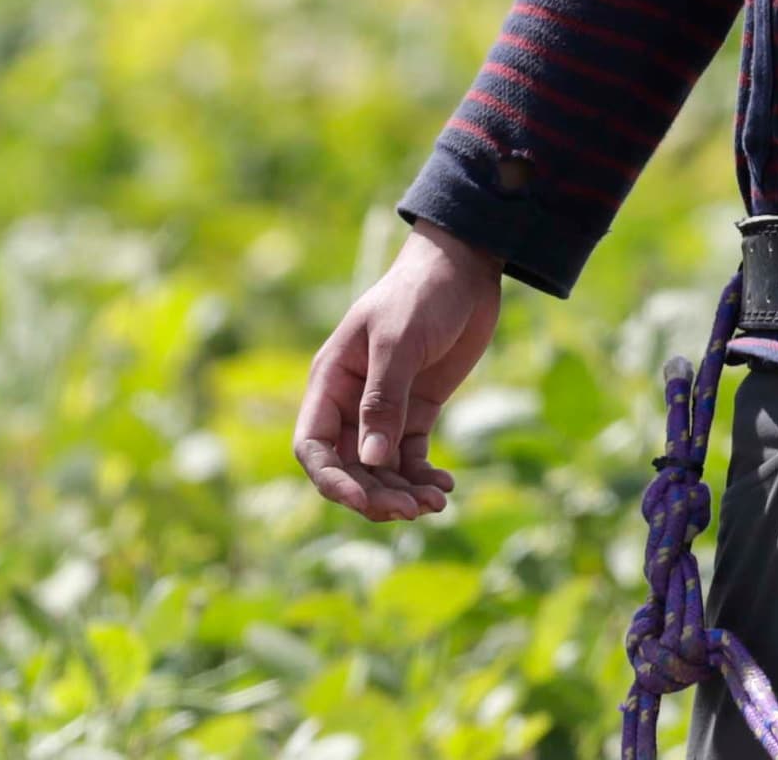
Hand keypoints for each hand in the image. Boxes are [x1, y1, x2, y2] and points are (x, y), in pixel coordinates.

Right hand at [295, 221, 503, 521]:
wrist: (464, 266)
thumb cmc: (421, 295)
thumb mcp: (399, 343)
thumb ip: (384, 401)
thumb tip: (371, 460)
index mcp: (331, 382)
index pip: (314, 446)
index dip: (331, 480)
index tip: (362, 502)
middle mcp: (351, 401)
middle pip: (350, 466)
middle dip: (375, 494)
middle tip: (411, 511)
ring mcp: (385, 408)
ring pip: (382, 467)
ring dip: (402, 491)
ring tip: (435, 504)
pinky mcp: (418, 408)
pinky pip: (411, 455)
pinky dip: (423, 477)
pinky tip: (444, 489)